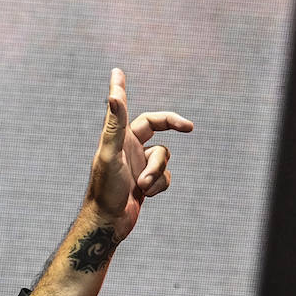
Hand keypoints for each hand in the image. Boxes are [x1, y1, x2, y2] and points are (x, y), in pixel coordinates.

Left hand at [86, 68, 192, 239]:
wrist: (108, 223)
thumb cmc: (105, 189)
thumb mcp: (110, 154)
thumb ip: (114, 124)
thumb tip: (113, 94)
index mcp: (117, 138)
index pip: (124, 107)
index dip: (123, 89)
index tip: (119, 72)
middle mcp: (128, 148)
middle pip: (158, 128)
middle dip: (172, 127)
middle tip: (190, 128)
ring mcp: (138, 165)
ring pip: (164, 158)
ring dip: (157, 173)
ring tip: (141, 186)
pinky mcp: (146, 182)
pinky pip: (165, 177)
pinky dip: (159, 186)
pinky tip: (144, 196)